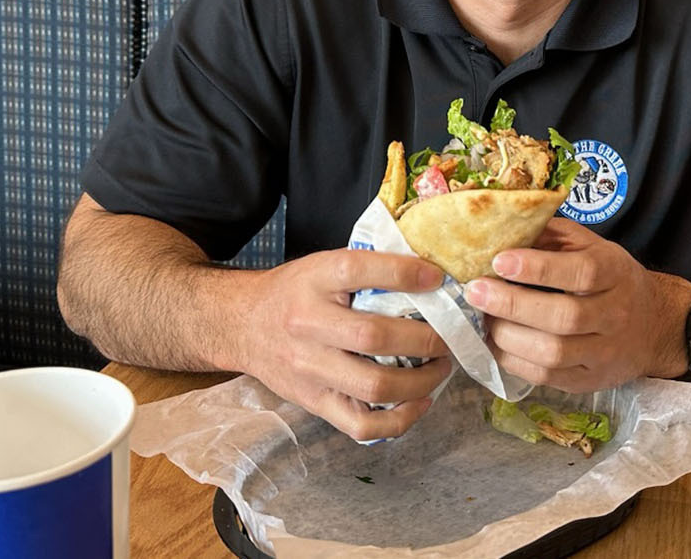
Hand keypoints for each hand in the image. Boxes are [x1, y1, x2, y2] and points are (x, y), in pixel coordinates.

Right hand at [239, 248, 453, 440]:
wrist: (242, 324)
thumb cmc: (294, 291)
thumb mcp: (322, 265)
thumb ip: (366, 268)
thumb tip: (428, 273)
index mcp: (313, 281)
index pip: (359, 268)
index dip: (404, 272)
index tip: (437, 278)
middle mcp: (308, 325)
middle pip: (374, 337)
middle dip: (425, 339)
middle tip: (448, 337)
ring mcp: (310, 370)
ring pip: (374, 386)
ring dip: (421, 381)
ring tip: (440, 368)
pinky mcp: (314, 402)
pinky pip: (361, 425)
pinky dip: (399, 420)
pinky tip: (419, 402)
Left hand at [462, 218, 689, 390]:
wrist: (653, 326)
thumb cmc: (610, 278)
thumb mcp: (591, 246)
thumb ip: (552, 236)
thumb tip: (503, 229)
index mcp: (615, 274)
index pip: (581, 272)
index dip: (538, 268)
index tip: (499, 261)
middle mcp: (614, 315)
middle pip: (564, 317)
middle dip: (512, 304)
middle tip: (475, 291)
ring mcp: (603, 353)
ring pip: (553, 353)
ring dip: (508, 336)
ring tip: (483, 318)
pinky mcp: (588, 381)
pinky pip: (546, 377)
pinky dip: (513, 361)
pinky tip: (495, 342)